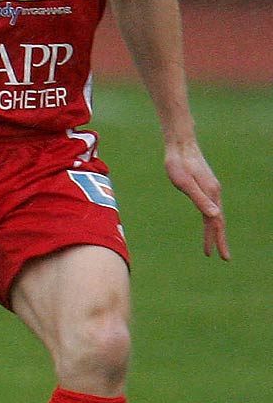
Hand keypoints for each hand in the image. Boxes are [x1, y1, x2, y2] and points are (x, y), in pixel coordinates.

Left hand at [165, 140, 229, 259]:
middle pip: (218, 221)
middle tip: (223, 257)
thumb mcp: (185, 184)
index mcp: (211, 194)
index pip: (216, 223)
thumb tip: (215, 217)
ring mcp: (210, 188)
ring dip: (214, 230)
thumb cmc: (179, 164)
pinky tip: (208, 220)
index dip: (218, 240)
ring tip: (212, 244)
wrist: (180, 145)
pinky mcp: (205, 184)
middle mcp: (214, 192)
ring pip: (214, 214)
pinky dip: (210, 217)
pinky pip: (210, 206)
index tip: (221, 256)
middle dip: (219, 240)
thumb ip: (199, 200)